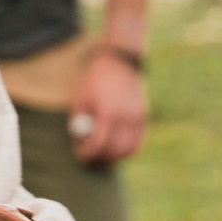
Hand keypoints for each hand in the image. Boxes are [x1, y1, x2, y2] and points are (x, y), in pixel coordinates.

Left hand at [67, 47, 146, 169]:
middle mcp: (126, 117)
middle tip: (90, 159)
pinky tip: (116, 148)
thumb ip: (78, 122)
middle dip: (100, 158)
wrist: (119, 61)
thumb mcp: (80, 99)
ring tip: (102, 155)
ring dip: (115, 156)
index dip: (87, 153)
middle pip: (114, 150)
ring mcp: (138, 118)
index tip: (80, 155)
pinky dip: (126, 148)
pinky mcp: (144, 117)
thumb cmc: (95, 79)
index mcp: (108, 112)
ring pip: (129, 149)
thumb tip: (79, 143)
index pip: (98, 143)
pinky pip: (137, 141)